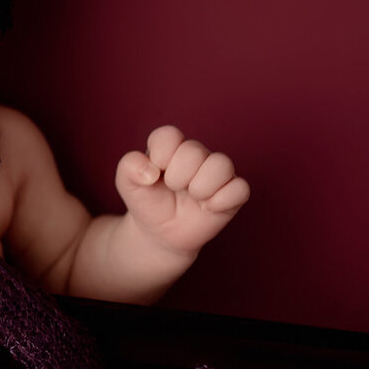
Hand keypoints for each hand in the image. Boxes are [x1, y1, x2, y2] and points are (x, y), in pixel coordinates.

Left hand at [115, 126, 249, 255]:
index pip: (169, 135)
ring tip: (192, 197)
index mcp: (171, 146)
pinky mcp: (232, 194)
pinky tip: (207, 208)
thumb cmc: (146, 202)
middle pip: (195, 150)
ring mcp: (216, 174)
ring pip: (222, 164)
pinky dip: (222, 200)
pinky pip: (241, 188)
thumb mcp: (127, 184)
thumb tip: (151, 171)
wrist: (159, 233)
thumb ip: (129, 167)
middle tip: (173, 188)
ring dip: (201, 186)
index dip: (160, 155)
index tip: (154, 173)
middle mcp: (196, 155)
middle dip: (177, 176)